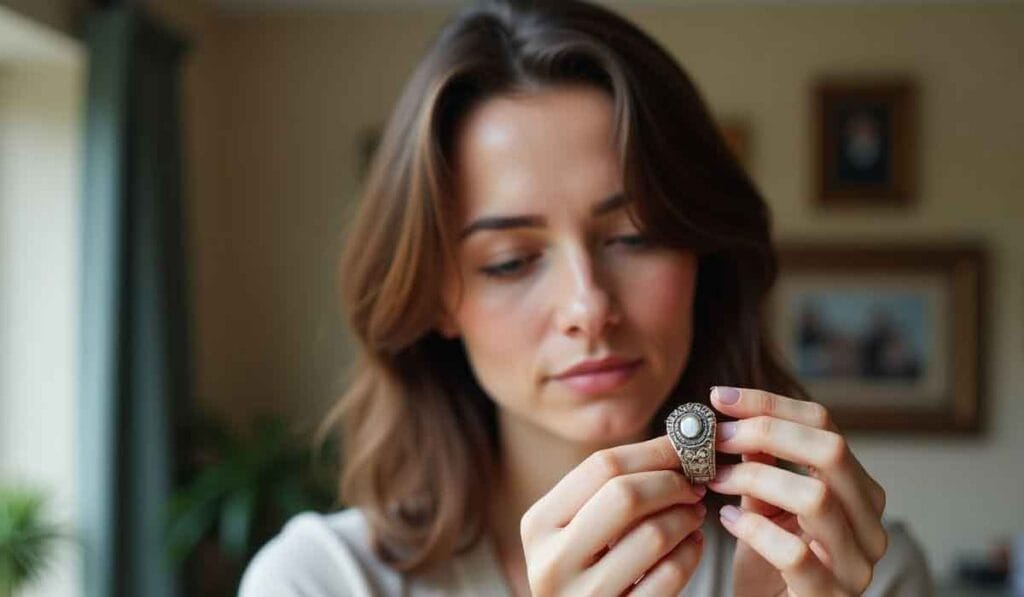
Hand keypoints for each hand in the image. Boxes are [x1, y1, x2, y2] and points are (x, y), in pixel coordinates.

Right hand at [521, 436, 706, 595]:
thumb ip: (609, 489)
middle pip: (624, 494)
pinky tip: (692, 544)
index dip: (651, 451)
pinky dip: (691, 552)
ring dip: (686, 516)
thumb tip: (675, 443)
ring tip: (694, 513)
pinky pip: (669, 574)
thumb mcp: (576, 529)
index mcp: (538, 524)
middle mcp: (553, 560)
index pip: (600, 466)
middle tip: (694, 484)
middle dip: (670, 482)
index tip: (682, 447)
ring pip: (653, 534)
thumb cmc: (586, 569)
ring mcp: (585, 596)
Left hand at [708, 386, 887, 596]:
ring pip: (816, 497)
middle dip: (764, 433)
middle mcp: (870, 523)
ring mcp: (857, 564)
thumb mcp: (763, 505)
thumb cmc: (768, 566)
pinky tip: (729, 521)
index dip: (769, 403)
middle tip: (715, 438)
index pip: (824, 424)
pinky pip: (796, 553)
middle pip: (830, 450)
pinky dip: (755, 530)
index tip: (718, 397)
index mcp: (858, 490)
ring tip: (713, 479)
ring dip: (754, 478)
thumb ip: (760, 463)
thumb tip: (736, 414)